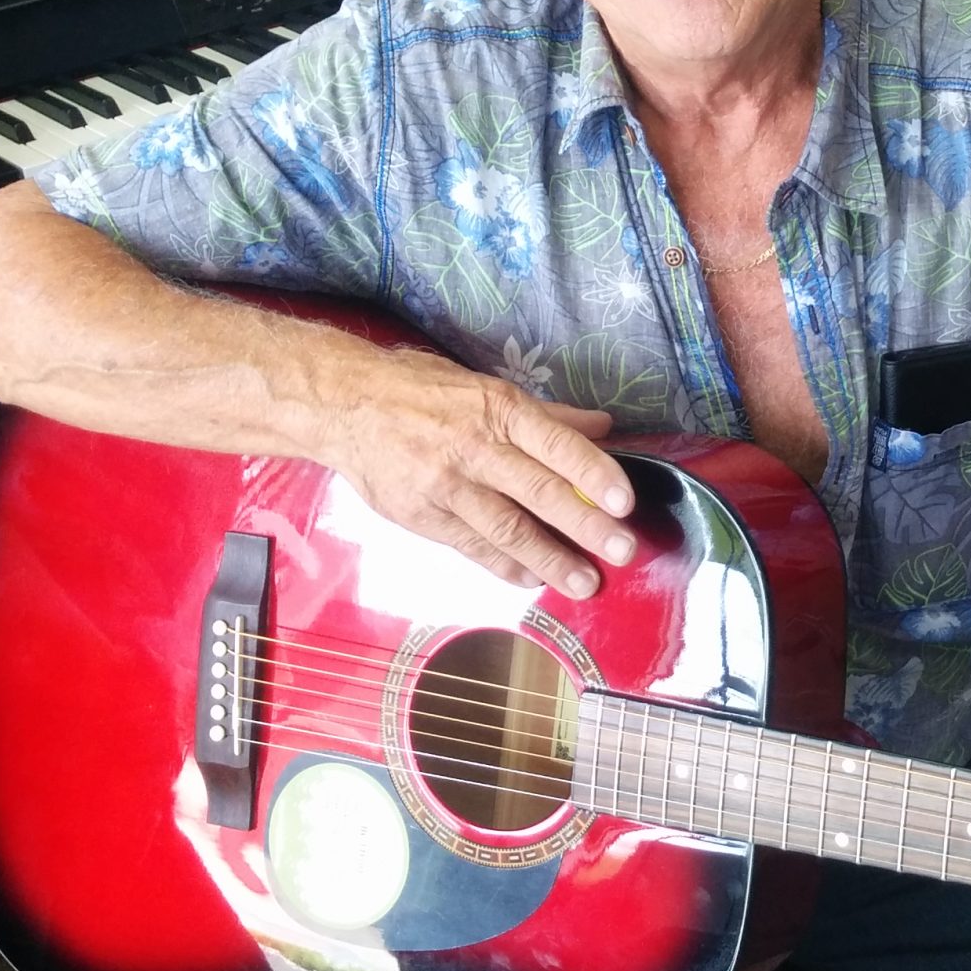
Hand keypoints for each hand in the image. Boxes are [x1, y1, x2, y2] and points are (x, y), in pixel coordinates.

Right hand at [330, 345, 636, 597]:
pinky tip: (533, 580)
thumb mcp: (485, 387)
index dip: (592, 473)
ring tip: (584, 583)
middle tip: (622, 552)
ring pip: (508, 529)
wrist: (346, 406)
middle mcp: (475, 447)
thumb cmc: (422, 391)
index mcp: (497, 409)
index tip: (624, 502)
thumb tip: (601, 428)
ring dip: (551, 560)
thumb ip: (547, 415)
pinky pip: (473, 546)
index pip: (556, 443)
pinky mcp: (423, 516)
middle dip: (585, 527)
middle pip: (539, 492)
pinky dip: (506, 566)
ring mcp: (447, 486)